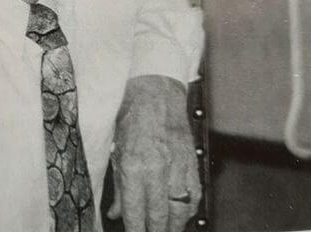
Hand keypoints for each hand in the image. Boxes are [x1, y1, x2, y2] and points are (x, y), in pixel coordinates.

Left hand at [107, 75, 200, 231]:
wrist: (156, 93)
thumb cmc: (131, 117)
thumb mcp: (116, 150)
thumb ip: (118, 186)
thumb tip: (116, 213)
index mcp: (134, 166)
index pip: (135, 212)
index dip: (135, 230)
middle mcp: (157, 170)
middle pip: (159, 217)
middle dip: (153, 231)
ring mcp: (178, 167)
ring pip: (180, 211)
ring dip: (172, 226)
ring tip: (164, 229)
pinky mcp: (192, 163)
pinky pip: (194, 196)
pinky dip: (188, 210)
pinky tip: (180, 215)